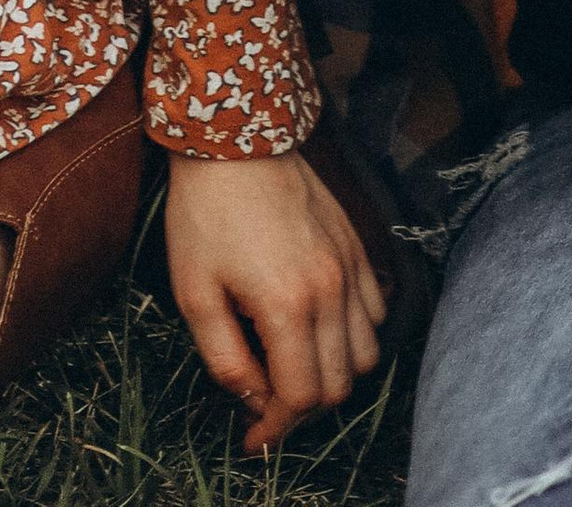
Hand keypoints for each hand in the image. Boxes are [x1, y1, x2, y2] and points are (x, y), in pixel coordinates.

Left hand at [163, 147, 384, 452]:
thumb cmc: (205, 213)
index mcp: (288, 305)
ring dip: (334, 373)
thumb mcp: (194, 292)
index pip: (300, 398)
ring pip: (366, 355)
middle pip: (338, 386)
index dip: (275, 426)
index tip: (253, 435)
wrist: (233, 136)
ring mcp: (351, 266)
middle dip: (302, 406)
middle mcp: (331, 290)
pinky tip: (320, 325)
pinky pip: (376, 312)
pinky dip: (356, 334)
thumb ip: (225, 359)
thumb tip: (252, 400)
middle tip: (268, 398)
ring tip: (295, 363)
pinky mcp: (357, 246)